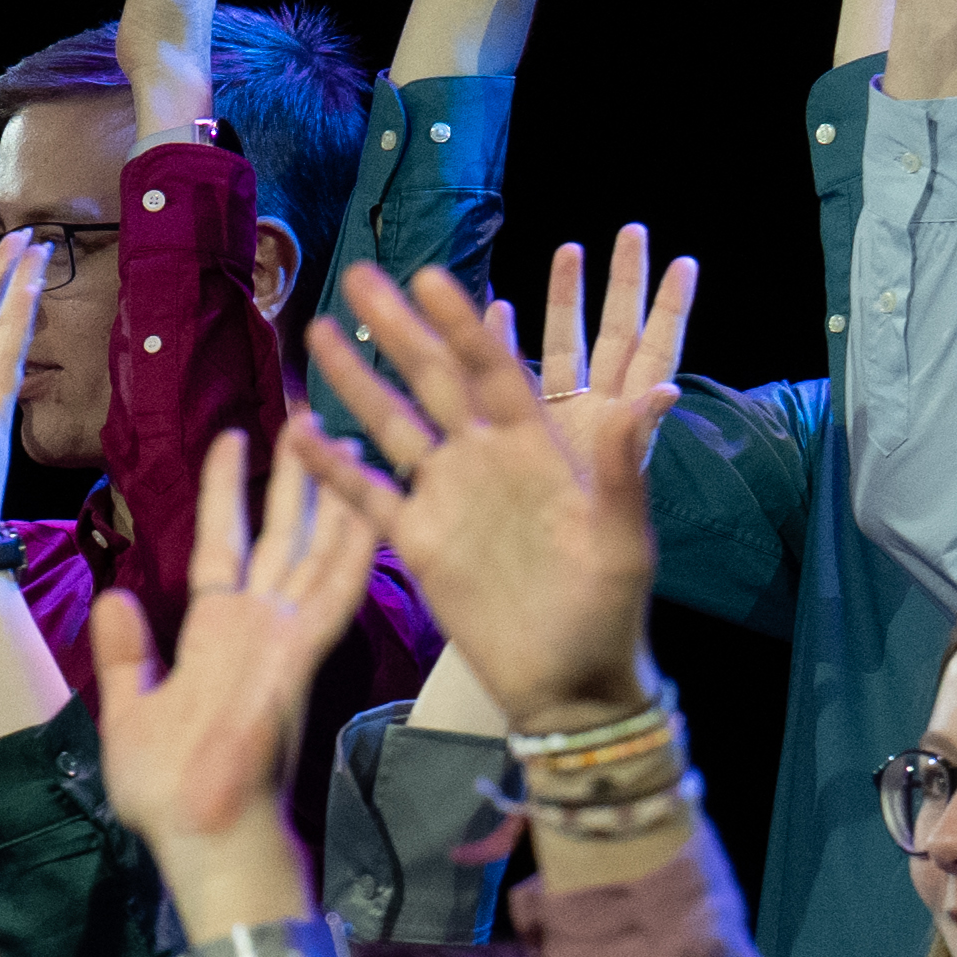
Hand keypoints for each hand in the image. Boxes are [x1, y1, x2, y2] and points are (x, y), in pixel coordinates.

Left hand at [80, 425, 394, 884]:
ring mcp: (284, 642)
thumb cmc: (170, 794)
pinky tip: (371, 508)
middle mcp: (259, 629)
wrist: (204, 845)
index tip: (233, 438)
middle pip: (280, 533)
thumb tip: (115, 596)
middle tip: (311, 406)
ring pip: (316, 550)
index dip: (229, 492)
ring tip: (345, 431)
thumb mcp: (129, 712)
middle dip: (294, 472)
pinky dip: (352, 553)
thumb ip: (126, 654)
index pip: (225, 545)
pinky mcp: (299, 662)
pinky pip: (332, 596)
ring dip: (332, 493)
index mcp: (219, 636)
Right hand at [299, 243, 694, 733]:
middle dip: (400, 329)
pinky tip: (296, 435)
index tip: (434, 277)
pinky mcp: (417, 541)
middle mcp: (486, 460)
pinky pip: (367, 497)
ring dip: (356, 381)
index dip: (463, 324)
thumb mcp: (624, 534)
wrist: (570, 681)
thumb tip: (661, 391)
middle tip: (362, 275)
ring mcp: (447, 498)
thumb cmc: (609, 607)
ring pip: (392, 425)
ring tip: (320, 334)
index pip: (494, 370)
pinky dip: (331, 469)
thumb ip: (626, 464)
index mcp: (537, 448)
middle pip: (434, 381)